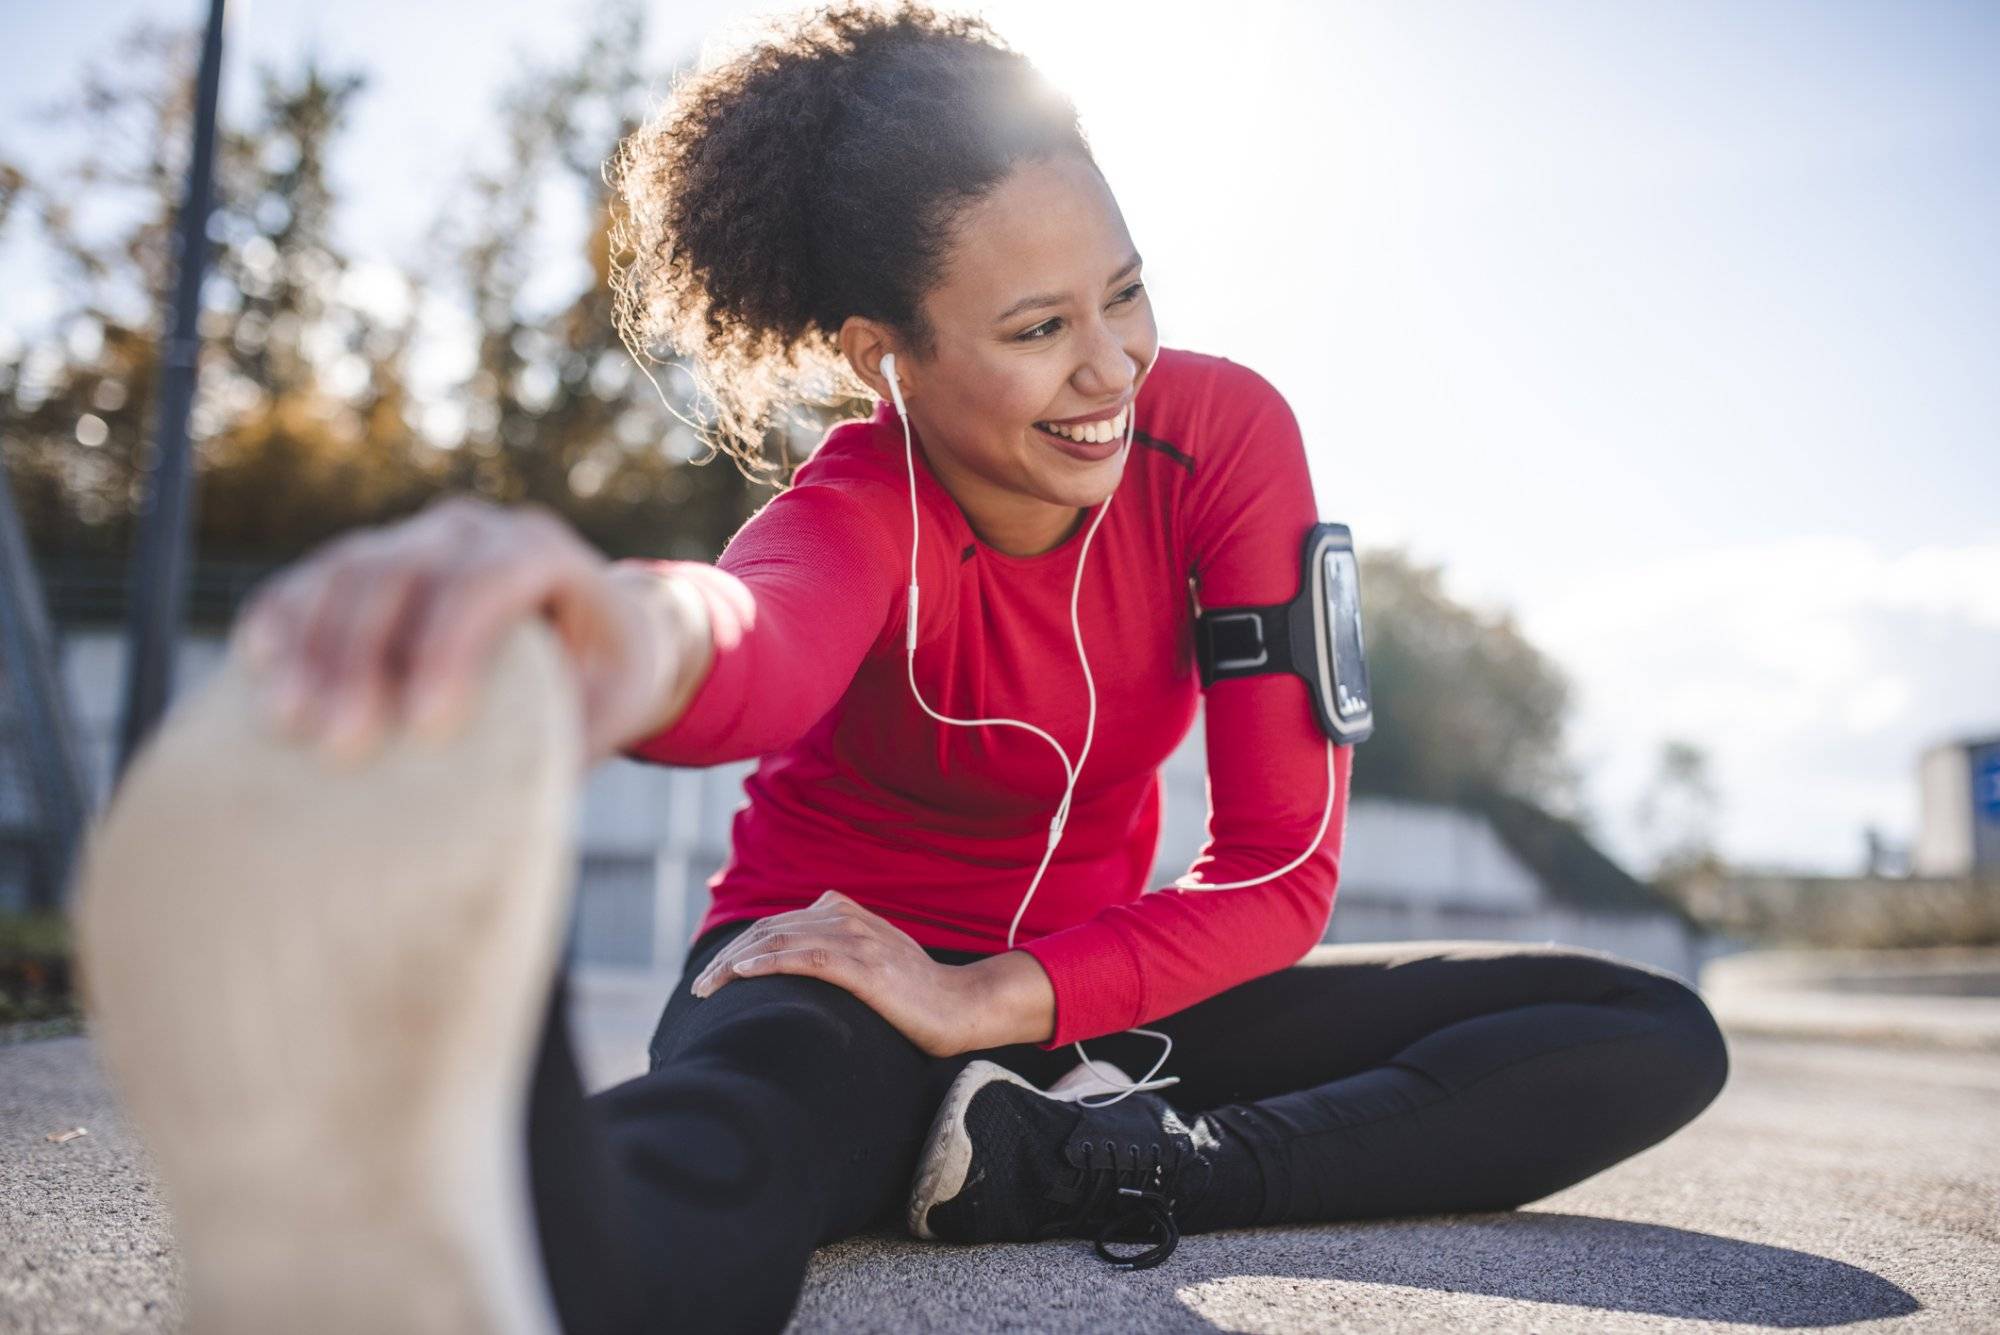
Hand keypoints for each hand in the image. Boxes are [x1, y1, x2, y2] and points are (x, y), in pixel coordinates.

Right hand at [228, 495, 691, 771]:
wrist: (593, 628)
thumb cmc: (605, 678)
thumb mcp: (612, 706)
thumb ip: (570, 734)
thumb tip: (510, 802)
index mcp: (542, 552)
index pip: (489, 580)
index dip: (450, 646)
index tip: (423, 727)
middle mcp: (473, 531)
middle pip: (403, 572)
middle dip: (364, 656)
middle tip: (341, 744)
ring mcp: (414, 538)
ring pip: (346, 570)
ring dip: (310, 645)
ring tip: (288, 723)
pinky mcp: (369, 561)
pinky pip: (312, 579)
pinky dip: (283, 619)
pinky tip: (259, 669)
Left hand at [691, 890, 979, 1057]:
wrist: (961, 1006)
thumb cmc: (915, 994)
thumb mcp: (871, 961)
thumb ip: (836, 952)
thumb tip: (794, 968)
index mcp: (844, 913)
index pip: (775, 924)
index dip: (739, 947)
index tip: (714, 976)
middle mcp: (846, 919)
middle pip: (769, 930)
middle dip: (727, 958)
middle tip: (700, 988)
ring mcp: (856, 940)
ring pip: (779, 941)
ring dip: (735, 964)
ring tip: (707, 987)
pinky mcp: (864, 968)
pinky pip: (806, 958)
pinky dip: (769, 963)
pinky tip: (742, 974)